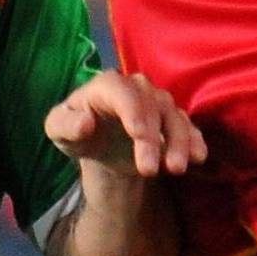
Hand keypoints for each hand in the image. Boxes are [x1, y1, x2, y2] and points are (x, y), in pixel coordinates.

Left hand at [45, 71, 206, 177]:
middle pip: (152, 105)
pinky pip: (189, 126)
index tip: (139, 136)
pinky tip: (198, 157)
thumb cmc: (77, 131)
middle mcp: (136, 88)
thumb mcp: (58, 131)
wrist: (100, 144)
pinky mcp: (172, 120)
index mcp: (106, 85)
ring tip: (175, 169)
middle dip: (153, 138)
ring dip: (179, 142)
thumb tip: (86, 122)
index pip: (121, 91)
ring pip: (174, 115)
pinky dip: (195, 140)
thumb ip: (65, 125)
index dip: (133, 111)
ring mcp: (157, 102)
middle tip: (148, 170)